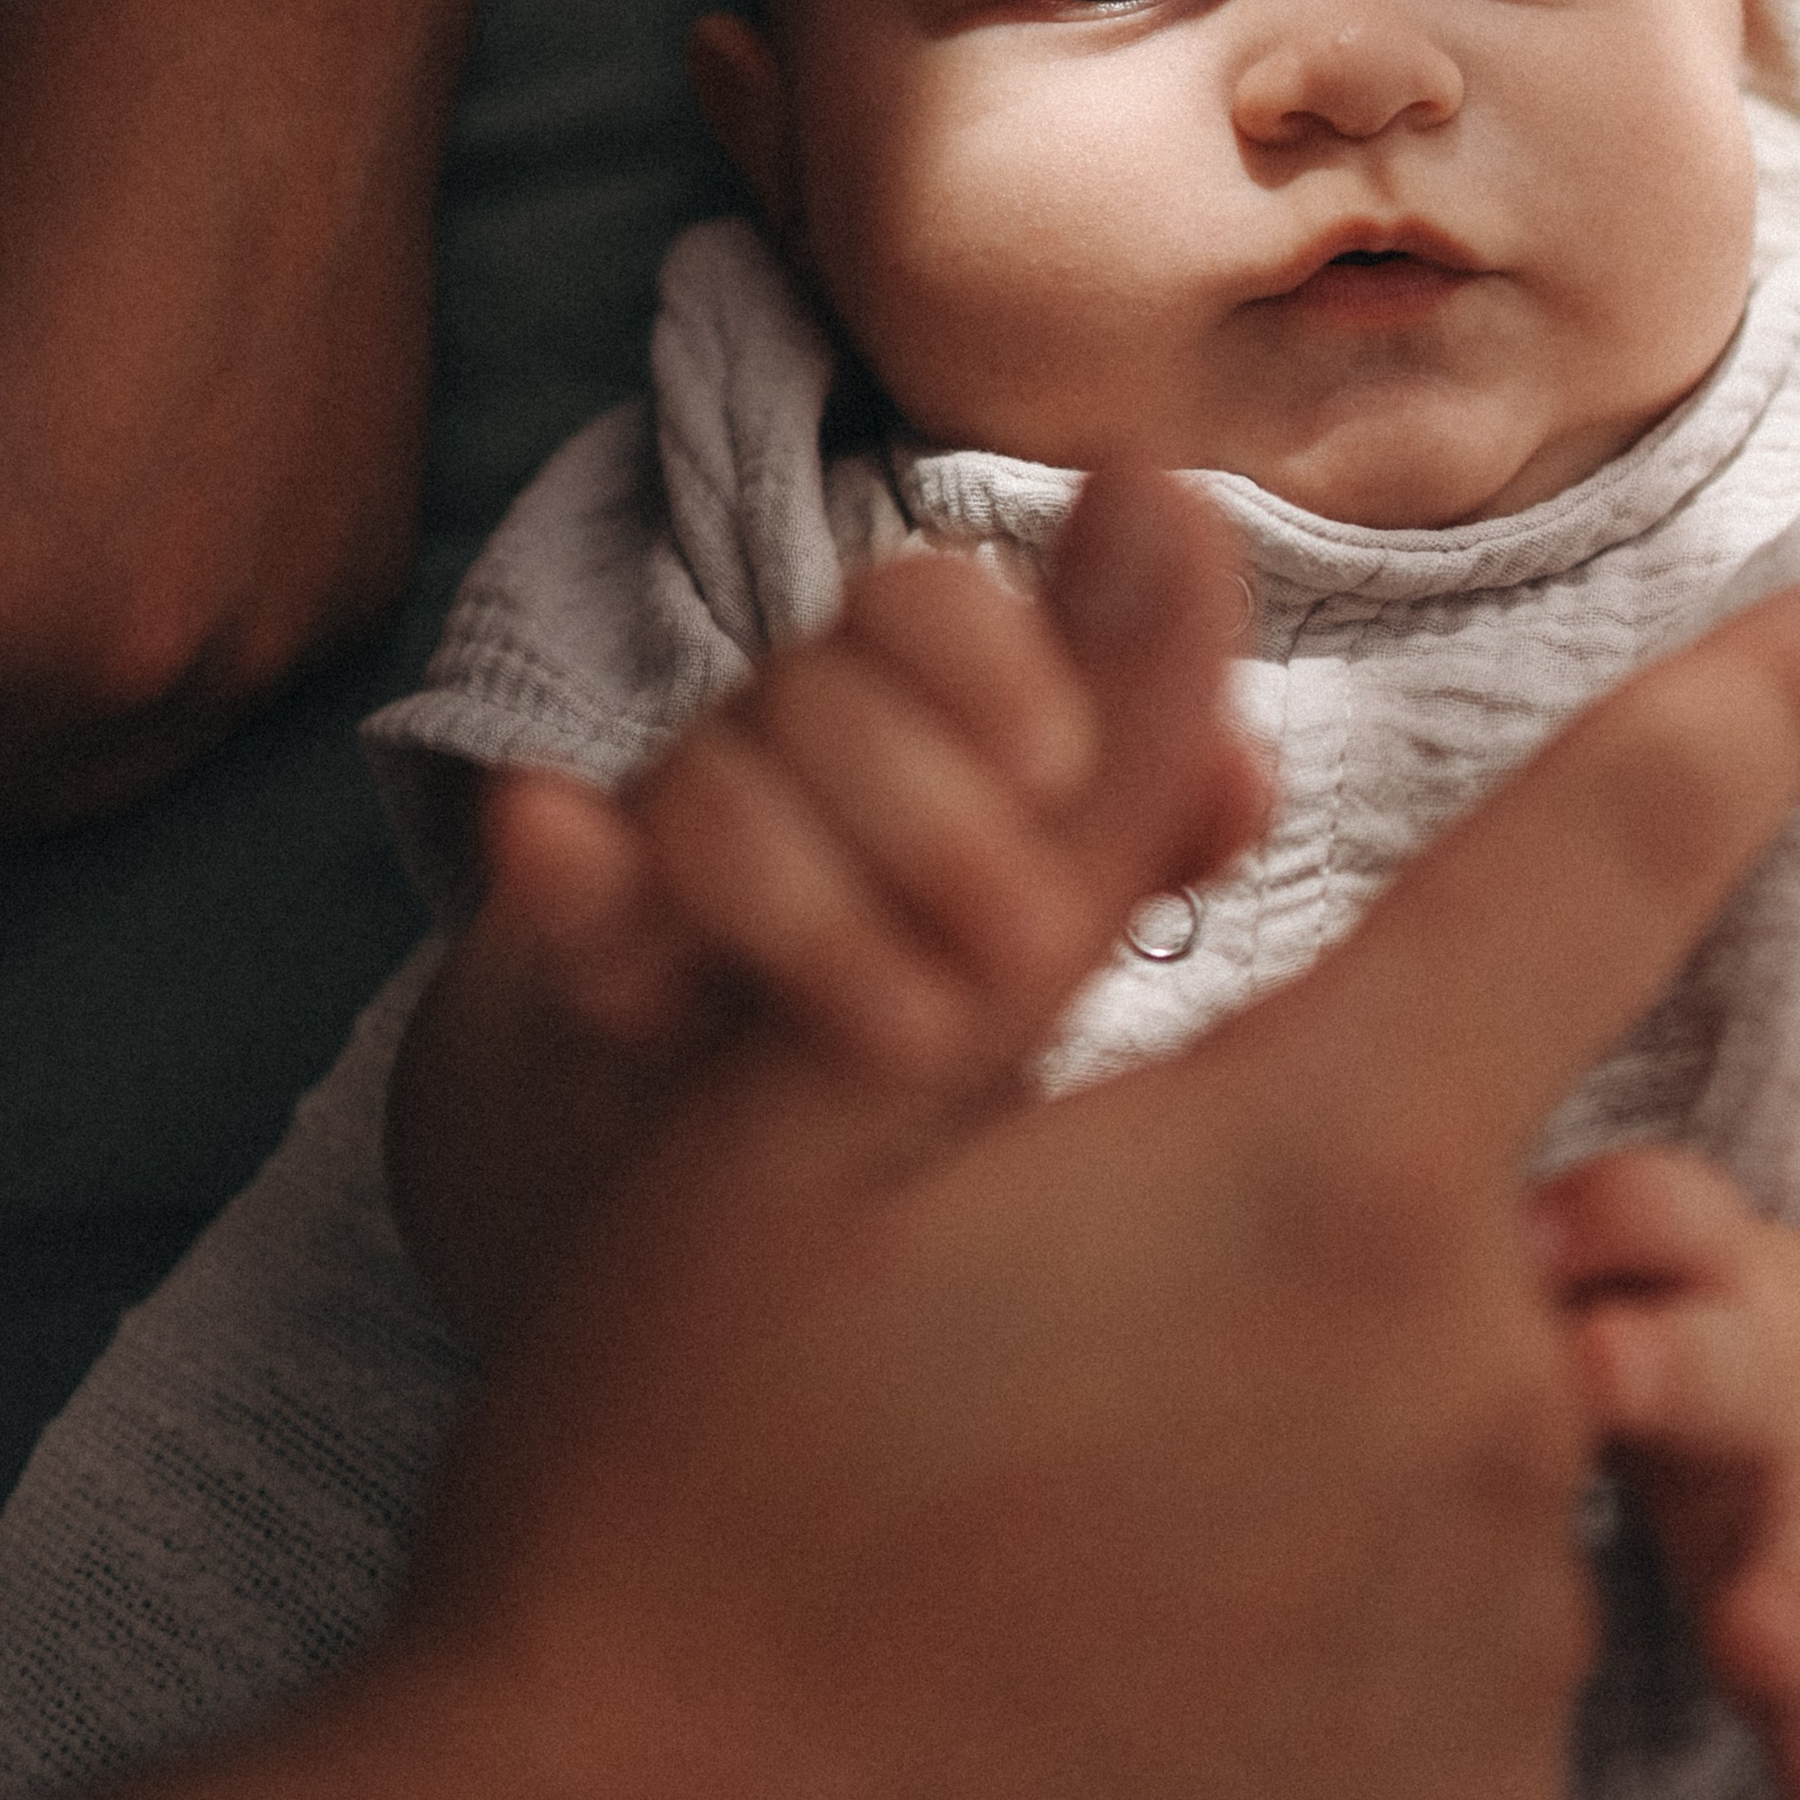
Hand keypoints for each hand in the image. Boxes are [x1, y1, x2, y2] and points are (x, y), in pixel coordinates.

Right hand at [0, 558, 1799, 1799]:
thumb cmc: (679, 1500)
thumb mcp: (810, 1112)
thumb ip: (1055, 815)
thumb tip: (1175, 514)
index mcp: (1321, 1173)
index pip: (1609, 851)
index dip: (1756, 702)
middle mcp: (1477, 1402)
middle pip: (1455, 1208)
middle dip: (1298, 1218)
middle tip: (1042, 1355)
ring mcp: (1498, 1660)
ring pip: (1444, 1452)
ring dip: (1300, 1451)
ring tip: (1044, 1560)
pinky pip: (1442, 1677)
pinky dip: (1317, 1660)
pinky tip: (1112, 1717)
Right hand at [390, 469, 1274, 1340]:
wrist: (730, 1191)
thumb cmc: (933, 1021)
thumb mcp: (1059, 941)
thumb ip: (1147, 831)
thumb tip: (1243, 774)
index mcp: (911, 724)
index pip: (929, 608)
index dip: (992, 657)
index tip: (1057, 759)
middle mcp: (786, 759)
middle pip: (821, 678)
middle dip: (923, 798)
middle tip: (1027, 946)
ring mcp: (674, 852)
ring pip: (708, 781)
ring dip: (804, 890)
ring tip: (909, 1034)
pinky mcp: (584, 949)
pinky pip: (556, 880)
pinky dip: (568, 862)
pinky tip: (560, 843)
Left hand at [1535, 1142, 1799, 1799]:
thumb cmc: (1649, 1318)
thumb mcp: (1607, 1254)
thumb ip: (1514, 1239)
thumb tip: (1323, 1192)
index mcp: (1687, 1286)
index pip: (1653, 1215)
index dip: (1592, 1216)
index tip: (1511, 1228)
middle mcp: (1759, 1400)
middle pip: (1722, 1366)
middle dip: (1664, 1366)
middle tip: (1597, 1369)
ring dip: (1782, 1601)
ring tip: (1760, 1640)